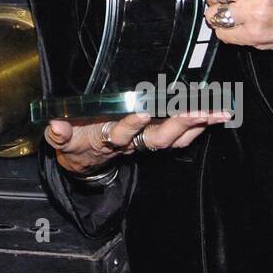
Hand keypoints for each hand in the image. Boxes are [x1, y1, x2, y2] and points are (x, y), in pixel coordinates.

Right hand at [44, 110, 230, 174]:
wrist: (85, 162)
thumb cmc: (74, 145)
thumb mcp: (62, 142)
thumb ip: (59, 135)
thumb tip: (55, 124)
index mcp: (108, 140)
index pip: (121, 134)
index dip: (131, 125)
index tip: (141, 111)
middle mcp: (131, 143)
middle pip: (159, 138)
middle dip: (179, 124)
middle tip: (200, 110)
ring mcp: (144, 142)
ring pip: (174, 138)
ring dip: (196, 126)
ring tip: (218, 113)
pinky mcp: (153, 137)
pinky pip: (179, 136)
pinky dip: (197, 127)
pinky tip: (213, 115)